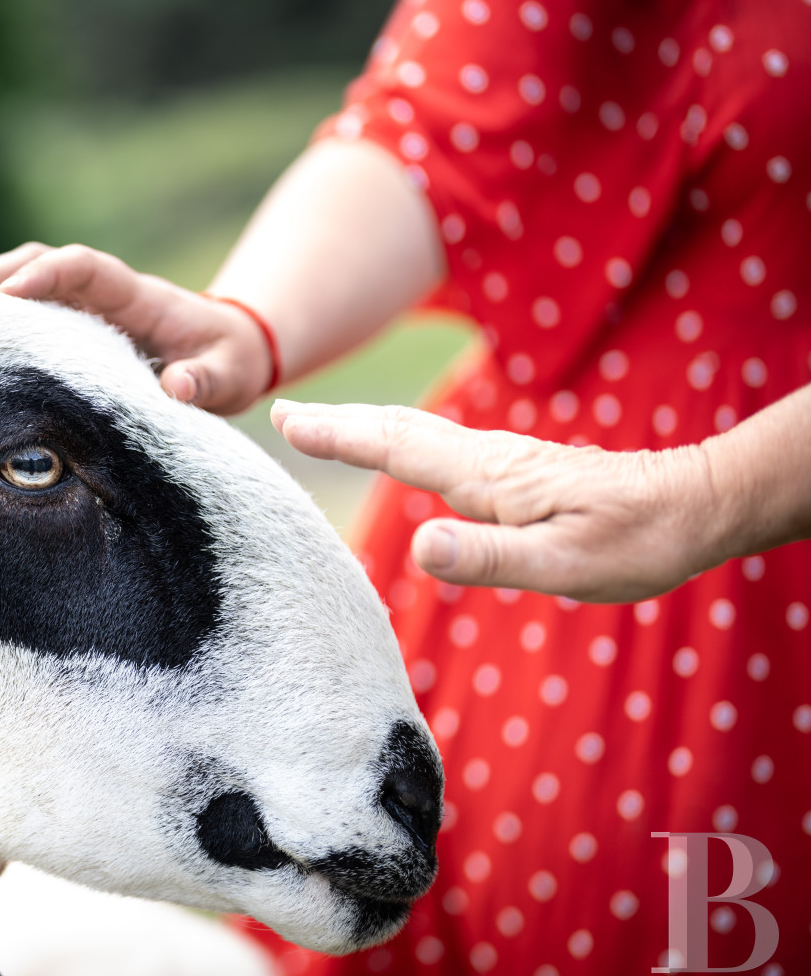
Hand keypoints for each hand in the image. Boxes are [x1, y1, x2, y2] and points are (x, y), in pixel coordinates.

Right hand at [0, 242, 272, 414]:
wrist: (231, 351)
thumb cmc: (228, 361)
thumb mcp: (229, 375)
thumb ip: (206, 381)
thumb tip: (175, 388)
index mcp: (137, 295)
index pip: (84, 267)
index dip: (45, 273)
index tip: (9, 295)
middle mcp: (103, 292)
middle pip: (40, 262)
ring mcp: (86, 306)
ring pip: (27, 282)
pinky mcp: (75, 326)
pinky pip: (30, 312)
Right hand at [270, 401, 722, 602]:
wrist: (694, 505)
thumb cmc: (634, 542)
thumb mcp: (563, 564)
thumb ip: (490, 555)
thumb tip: (423, 548)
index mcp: (485, 477)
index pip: (394, 449)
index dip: (337, 436)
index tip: (285, 420)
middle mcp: (484, 459)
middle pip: (394, 431)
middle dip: (336, 422)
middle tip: (282, 411)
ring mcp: (498, 461)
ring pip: (413, 433)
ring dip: (361, 426)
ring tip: (319, 425)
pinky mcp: (513, 470)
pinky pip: (434, 445)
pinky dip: (394, 438)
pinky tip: (395, 450)